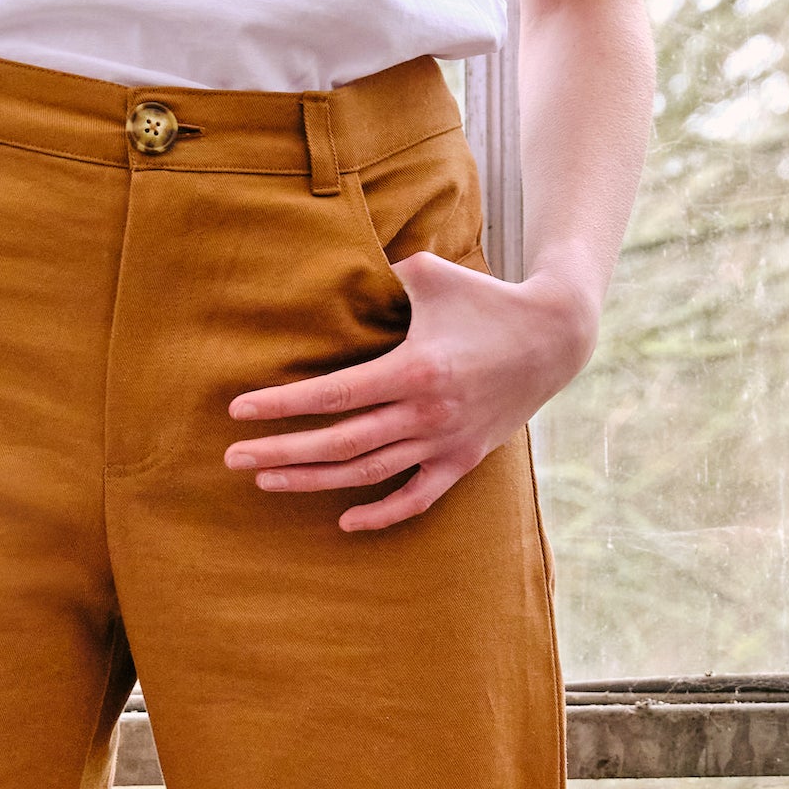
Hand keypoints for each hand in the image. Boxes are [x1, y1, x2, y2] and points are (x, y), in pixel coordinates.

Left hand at [224, 251, 598, 531]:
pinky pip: (417, 497)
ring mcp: (445, 442)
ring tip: (267, 480)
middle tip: (233, 458)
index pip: (335, 395)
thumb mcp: (432, 274)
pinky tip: (343, 520)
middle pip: (340, 443)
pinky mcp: (462, 460)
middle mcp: (426, 413)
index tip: (240, 410)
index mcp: (415, 369)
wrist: (554, 337)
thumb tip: (340, 268)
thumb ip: (383, 273)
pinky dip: (381, 514)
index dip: (283, 405)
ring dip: (313, 480)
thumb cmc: (487, 300)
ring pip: (367, 473)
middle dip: (281, 451)